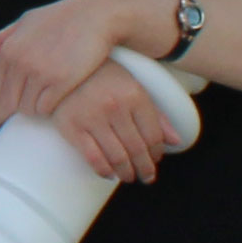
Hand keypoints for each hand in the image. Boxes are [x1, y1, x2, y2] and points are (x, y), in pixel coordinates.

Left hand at [0, 0, 152, 120]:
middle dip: (21, 104)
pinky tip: (61, 97)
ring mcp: (39, 72)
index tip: (24, 92)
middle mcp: (19, 62)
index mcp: (8, 49)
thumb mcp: (28, 21)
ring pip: (27, 108)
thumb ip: (3, 38)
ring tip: (50, 97)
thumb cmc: (61, 17)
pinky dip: (52, 108)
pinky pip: (45, 108)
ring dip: (38, 107)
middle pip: (8, 103)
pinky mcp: (60, 81)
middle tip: (37, 98)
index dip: (8, 95)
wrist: (96, 14)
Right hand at [48, 62, 180, 185]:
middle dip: (145, 168)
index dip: (157, 152)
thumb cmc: (102, 75)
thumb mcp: (134, 86)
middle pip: (137, 148)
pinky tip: (109, 174)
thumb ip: (156, 114)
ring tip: (129, 177)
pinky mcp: (72, 128)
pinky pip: (93, 157)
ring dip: (126, 172)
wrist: (64, 65)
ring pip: (117, 156)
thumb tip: (176, 141)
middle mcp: (116, 107)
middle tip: (146, 177)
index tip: (155, 160)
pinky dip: (103, 170)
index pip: (153, 135)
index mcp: (135, 96)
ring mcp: (93, 118)